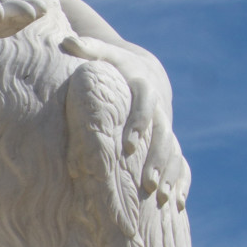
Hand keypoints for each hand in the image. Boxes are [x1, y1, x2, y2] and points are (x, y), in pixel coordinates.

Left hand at [62, 33, 190, 205]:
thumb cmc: (115, 65)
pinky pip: (181, 164)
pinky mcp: (169, 142)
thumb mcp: (104, 53)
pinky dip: (181, 183)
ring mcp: (167, 128)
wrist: (145, 73)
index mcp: (145, 89)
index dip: (140, 124)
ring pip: (173, 153)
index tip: (130, 145)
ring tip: (161, 198)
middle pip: (163, 135)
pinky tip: (177, 205)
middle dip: (157, 159)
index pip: (145, 105)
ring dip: (169, 175)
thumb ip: (86, 48)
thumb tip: (64, 41)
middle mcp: (160, 110)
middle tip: (148, 183)